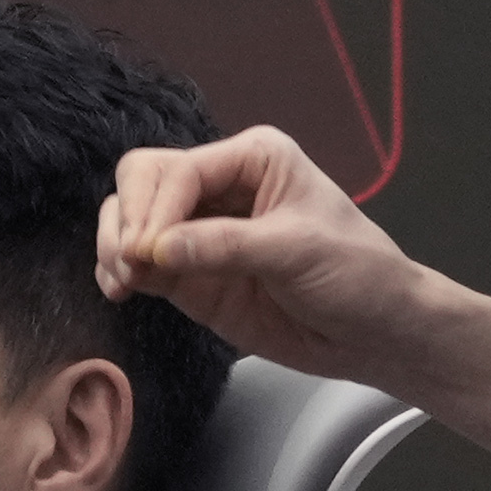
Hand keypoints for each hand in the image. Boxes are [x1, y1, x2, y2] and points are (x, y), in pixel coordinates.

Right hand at [97, 126, 427, 374]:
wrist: (376, 332)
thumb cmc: (355, 274)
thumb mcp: (296, 251)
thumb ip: (223, 247)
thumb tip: (152, 249)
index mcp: (253, 158)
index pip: (180, 170)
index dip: (157, 210)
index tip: (148, 254)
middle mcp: (220, 185)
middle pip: (143, 180)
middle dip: (129, 218)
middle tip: (132, 265)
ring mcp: (200, 231)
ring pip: (131, 218)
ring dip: (114, 244)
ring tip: (123, 282)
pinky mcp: (190, 275)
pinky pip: (137, 261)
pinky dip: (119, 270)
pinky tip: (121, 289)